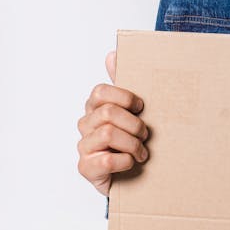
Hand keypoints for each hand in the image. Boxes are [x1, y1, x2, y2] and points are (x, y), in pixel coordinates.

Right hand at [77, 51, 149, 195]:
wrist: (133, 176)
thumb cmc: (131, 139)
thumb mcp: (132, 111)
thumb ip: (123, 83)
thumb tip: (112, 54)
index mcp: (95, 108)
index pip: (100, 92)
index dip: (124, 97)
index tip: (141, 107)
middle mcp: (85, 125)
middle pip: (108, 113)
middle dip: (134, 124)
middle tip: (145, 134)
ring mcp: (84, 147)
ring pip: (108, 134)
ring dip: (133, 144)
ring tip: (142, 152)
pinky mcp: (86, 168)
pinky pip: (107, 161)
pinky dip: (125, 161)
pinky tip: (130, 163)